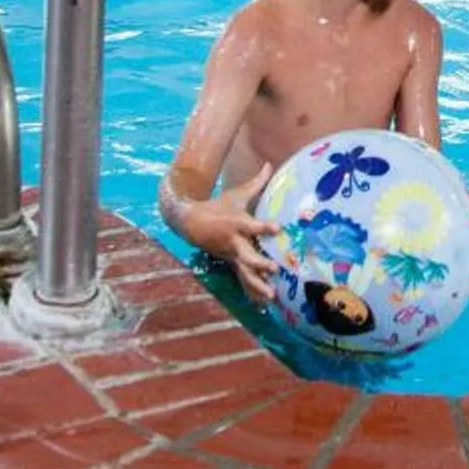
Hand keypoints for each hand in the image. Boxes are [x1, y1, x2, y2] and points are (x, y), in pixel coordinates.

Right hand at [201, 176, 281, 301]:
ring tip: (273, 295)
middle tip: (275, 269)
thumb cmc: (218, 206)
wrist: (191, 223)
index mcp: (236, 223)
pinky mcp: (231, 264)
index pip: (252, 225)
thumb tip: (271, 164)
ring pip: (244, 273)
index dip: (264, 227)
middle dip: (259, 263)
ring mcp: (231, 256)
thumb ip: (257, 182)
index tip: (278, 228)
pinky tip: (264, 305)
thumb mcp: (237, 194)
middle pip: (247, 255)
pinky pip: (243, 281)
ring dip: (258, 285)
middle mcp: (234, 242)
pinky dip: (252, 293)